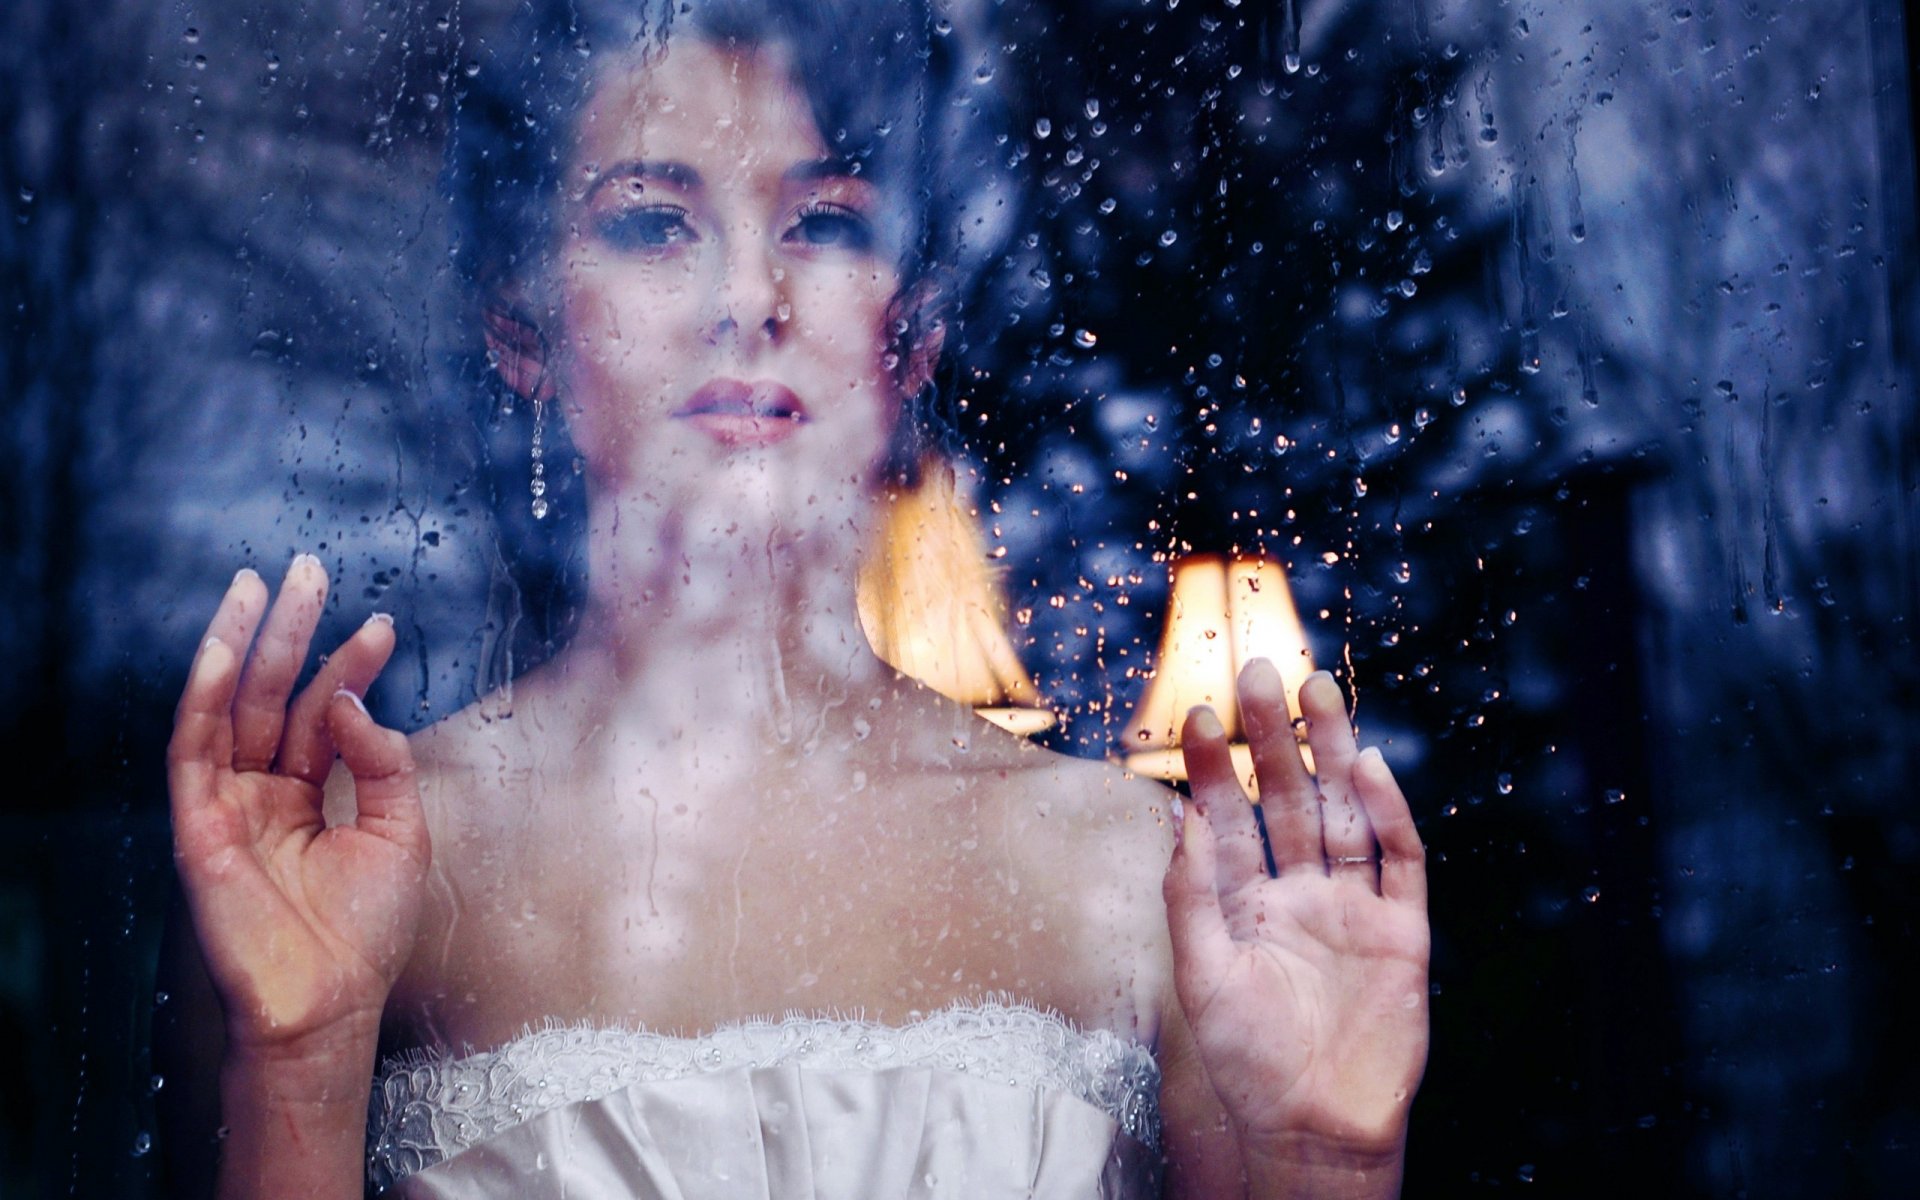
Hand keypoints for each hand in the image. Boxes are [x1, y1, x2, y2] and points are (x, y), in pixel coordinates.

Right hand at [167, 557, 427, 1055]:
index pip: (326, 712)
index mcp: (312, 795)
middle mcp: (267, 792)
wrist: (330, 1003)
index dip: (351, 665)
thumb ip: (384, 761)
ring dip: (242, 643)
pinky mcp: (199, 826)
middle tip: (309, 567)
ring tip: (260, 585)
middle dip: (292, 629)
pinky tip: (226, 650)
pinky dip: (206, 696)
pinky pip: (194, 749)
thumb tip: (355, 701)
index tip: (382, 623)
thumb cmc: (369, 932)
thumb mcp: (403, 832)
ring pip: (229, 707)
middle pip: (274, 694)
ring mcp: (230, 806)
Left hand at [1162, 661, 1428, 1163]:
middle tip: (1257, 671)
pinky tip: (1369, 769)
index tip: (1198, 716)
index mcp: (1246, 902)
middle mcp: (1300, 893)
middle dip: (1273, 737)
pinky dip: (1389, 814)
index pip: (1230, 817)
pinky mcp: (1401, 932)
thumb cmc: (1247, 1061)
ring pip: (1345, 813)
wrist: (1312, 1128)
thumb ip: (1190, 894)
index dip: (1216, 767)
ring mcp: (1353, 908)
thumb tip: (1180, 813)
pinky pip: (1399, 861)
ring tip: (1315, 692)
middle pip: (1289, 798)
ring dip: (1333, 754)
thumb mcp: (1200, 975)